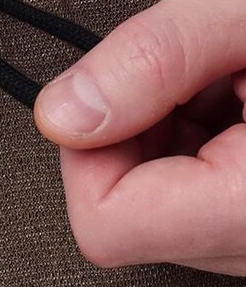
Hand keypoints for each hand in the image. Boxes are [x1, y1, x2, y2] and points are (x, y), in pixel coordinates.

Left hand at [33, 0, 245, 275]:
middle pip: (134, 222)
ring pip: (167, 216)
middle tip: (201, 71)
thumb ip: (151, 60)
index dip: (91, 150)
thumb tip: (58, 115)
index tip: (125, 86)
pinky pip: (205, 209)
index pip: (108, 226)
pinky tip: (244, 102)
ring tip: (235, 83)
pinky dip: (206, 151)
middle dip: (139, 136)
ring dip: (175, 142)